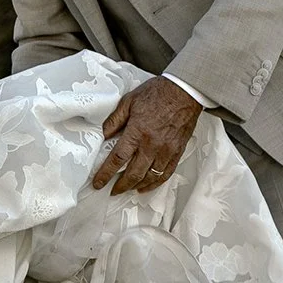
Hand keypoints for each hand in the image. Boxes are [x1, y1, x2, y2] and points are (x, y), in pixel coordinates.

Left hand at [93, 75, 202, 194]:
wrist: (184, 91)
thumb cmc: (158, 93)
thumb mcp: (129, 101)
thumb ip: (114, 120)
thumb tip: (103, 135)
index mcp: (137, 132)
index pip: (117, 159)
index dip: (105, 174)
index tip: (98, 183)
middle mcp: (152, 145)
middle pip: (133, 174)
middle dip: (121, 186)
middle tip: (112, 190)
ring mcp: (166, 150)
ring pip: (149, 177)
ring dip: (136, 186)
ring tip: (127, 189)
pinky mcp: (177, 152)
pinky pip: (165, 174)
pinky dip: (154, 183)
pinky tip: (146, 186)